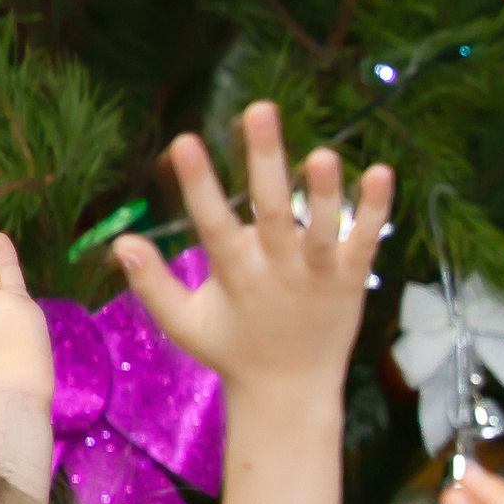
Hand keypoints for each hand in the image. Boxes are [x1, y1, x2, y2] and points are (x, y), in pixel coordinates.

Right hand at [118, 101, 391, 402]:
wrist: (291, 393)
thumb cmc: (234, 351)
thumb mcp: (185, 324)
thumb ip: (152, 283)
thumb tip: (120, 240)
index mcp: (235, 273)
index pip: (211, 221)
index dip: (197, 182)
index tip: (184, 140)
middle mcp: (277, 268)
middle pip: (270, 210)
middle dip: (265, 160)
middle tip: (260, 110)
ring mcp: (318, 273)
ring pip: (322, 227)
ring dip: (323, 192)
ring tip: (325, 154)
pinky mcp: (351, 279)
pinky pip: (365, 240)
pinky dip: (375, 209)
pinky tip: (382, 172)